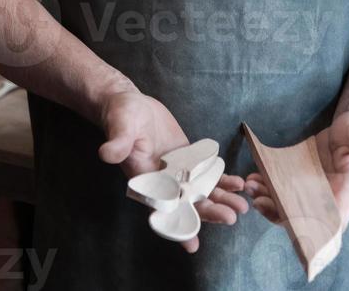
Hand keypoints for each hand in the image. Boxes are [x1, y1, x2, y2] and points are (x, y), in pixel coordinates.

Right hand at [97, 89, 248, 251]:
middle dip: (209, 212)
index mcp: (144, 180)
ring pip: (200, 191)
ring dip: (221, 199)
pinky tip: (238, 183)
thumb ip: (117, 142)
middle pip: (187, 203)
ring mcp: (176, 172)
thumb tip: (106, 153)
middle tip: (231, 217)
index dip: (176, 226)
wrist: (130, 104)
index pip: (161, 209)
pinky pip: (205, 173)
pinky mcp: (187, 159)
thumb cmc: (121, 115)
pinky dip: (222, 180)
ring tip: (242, 205)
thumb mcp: (119, 126)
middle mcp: (162, 181)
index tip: (193, 245)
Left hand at [244, 110, 348, 231]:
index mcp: (344, 197)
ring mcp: (309, 191)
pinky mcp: (298, 178)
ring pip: (285, 205)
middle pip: (299, 220)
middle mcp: (324, 200)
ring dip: (266, 200)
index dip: (308, 234)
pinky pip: (279, 188)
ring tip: (251, 185)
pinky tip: (253, 176)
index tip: (289, 225)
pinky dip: (265, 185)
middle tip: (259, 200)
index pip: (326, 228)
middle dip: (277, 214)